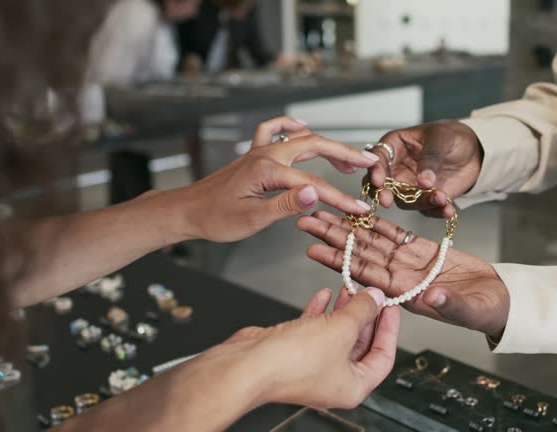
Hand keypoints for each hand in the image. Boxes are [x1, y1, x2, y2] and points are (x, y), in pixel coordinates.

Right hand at [60, 289, 398, 430]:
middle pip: (360, 343)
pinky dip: (319, 311)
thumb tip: (376, 297)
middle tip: (371, 292)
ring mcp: (313, 366)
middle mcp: (334, 379)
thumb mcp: (340, 329)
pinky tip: (322, 295)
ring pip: (336, 334)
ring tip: (349, 287)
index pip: (384, 356)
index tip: (392, 305)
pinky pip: (314, 330)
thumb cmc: (291, 362)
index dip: (390, 328)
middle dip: (365, 315)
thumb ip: (362, 310)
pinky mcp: (293, 352)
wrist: (247, 366)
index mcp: (354, 385)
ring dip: (343, 310)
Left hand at [174, 116, 379, 242]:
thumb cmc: (215, 218)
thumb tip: (315, 193)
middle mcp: (266, 154)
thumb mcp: (253, 219)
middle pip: (315, 147)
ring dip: (327, 144)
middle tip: (369, 163)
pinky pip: (274, 131)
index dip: (340, 198)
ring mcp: (259, 151)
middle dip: (345, 154)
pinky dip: (290, 125)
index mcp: (267, 171)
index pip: (314, 185)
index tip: (360, 209)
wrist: (187, 210)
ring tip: (349, 159)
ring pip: (301, 139)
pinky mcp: (253, 155)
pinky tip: (302, 126)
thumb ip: (286, 205)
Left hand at [297, 211, 508, 336]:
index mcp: (405, 293)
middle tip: (304, 221)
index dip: (337, 260)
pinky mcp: (422, 250)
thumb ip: (449, 303)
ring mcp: (409, 263)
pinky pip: (394, 233)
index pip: (364, 274)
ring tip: (322, 211)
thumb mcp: (469, 309)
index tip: (312, 248)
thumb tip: (433, 296)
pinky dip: (376, 222)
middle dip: (331, 237)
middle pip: (359, 254)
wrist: (499, 301)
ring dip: (346, 226)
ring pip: (372, 241)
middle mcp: (399, 277)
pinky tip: (358, 211)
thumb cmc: (485, 310)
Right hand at [370, 121, 482, 217]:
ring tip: (441, 197)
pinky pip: (426, 210)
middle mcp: (397, 169)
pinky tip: (448, 209)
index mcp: (395, 147)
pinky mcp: (424, 199)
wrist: (472, 151)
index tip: (379, 181)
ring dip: (421, 202)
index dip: (375, 170)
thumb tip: (423, 181)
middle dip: (383, 194)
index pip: (379, 158)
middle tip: (388, 200)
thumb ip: (430, 158)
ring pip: (404, 201)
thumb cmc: (451, 136)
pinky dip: (437, 211)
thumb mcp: (442, 138)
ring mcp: (409, 186)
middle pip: (381, 185)